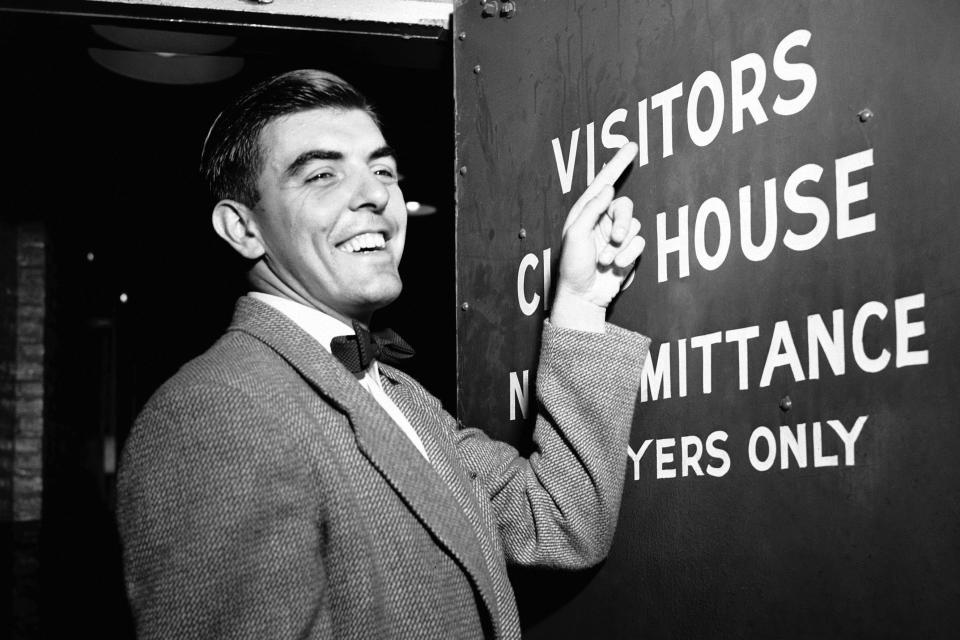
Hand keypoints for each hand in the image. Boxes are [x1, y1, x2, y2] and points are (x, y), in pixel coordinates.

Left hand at [551, 142, 643, 331]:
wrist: (583, 296)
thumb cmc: (573, 266)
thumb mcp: (576, 234)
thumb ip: (592, 209)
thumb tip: (609, 189)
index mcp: (586, 212)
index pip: (604, 182)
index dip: (617, 164)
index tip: (631, 146)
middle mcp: (602, 220)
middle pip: (624, 206)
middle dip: (623, 222)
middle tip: (616, 238)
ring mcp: (616, 236)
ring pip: (634, 226)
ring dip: (621, 246)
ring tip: (605, 261)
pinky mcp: (628, 251)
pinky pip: (639, 243)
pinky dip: (628, 255)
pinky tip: (615, 266)